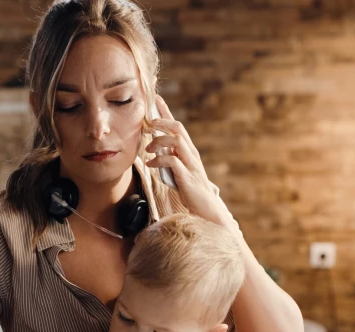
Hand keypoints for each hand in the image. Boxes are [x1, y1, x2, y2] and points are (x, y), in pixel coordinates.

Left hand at [145, 95, 228, 223]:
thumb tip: (155, 151)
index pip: (177, 125)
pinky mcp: (187, 176)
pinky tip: (151, 164)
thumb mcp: (179, 171)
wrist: (207, 210)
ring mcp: (190, 164)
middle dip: (161, 121)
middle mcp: (191, 153)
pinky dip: (159, 160)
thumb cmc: (191, 191)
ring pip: (176, 141)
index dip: (166, 111)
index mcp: (189, 150)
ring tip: (148, 149)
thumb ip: (170, 159)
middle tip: (147, 124)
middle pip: (178, 127)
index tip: (156, 99)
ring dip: (159, 141)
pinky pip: (172, 161)